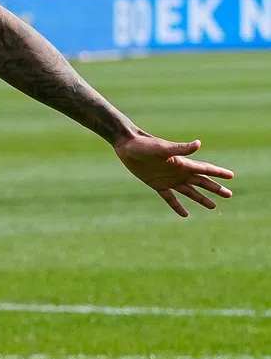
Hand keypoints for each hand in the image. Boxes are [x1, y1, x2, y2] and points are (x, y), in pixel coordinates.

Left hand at [113, 133, 232, 216]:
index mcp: (183, 163)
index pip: (205, 169)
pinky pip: (170, 198)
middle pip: (201, 182)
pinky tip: (184, 214)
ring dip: (201, 198)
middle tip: (229, 195)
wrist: (128, 146)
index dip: (218, 173)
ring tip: (213, 206)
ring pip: (190, 192)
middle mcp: (179, 172)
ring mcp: (169, 179)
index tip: (231, 176)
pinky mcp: (157, 184)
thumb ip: (180, 149)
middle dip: (215, 188)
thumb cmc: (145, 145)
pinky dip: (177, 206)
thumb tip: (198, 144)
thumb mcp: (162, 148)